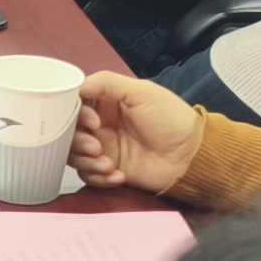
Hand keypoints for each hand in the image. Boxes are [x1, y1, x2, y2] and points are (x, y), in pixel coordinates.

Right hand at [69, 75, 202, 196]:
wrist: (191, 155)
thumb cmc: (171, 119)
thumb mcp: (141, 91)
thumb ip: (106, 83)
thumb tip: (77, 86)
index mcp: (107, 104)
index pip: (75, 106)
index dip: (76, 115)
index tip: (93, 122)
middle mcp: (102, 126)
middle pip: (69, 133)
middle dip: (78, 142)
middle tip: (97, 147)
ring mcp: (105, 149)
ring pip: (74, 156)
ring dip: (87, 162)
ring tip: (108, 164)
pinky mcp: (110, 170)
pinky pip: (89, 176)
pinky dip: (98, 177)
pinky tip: (117, 175)